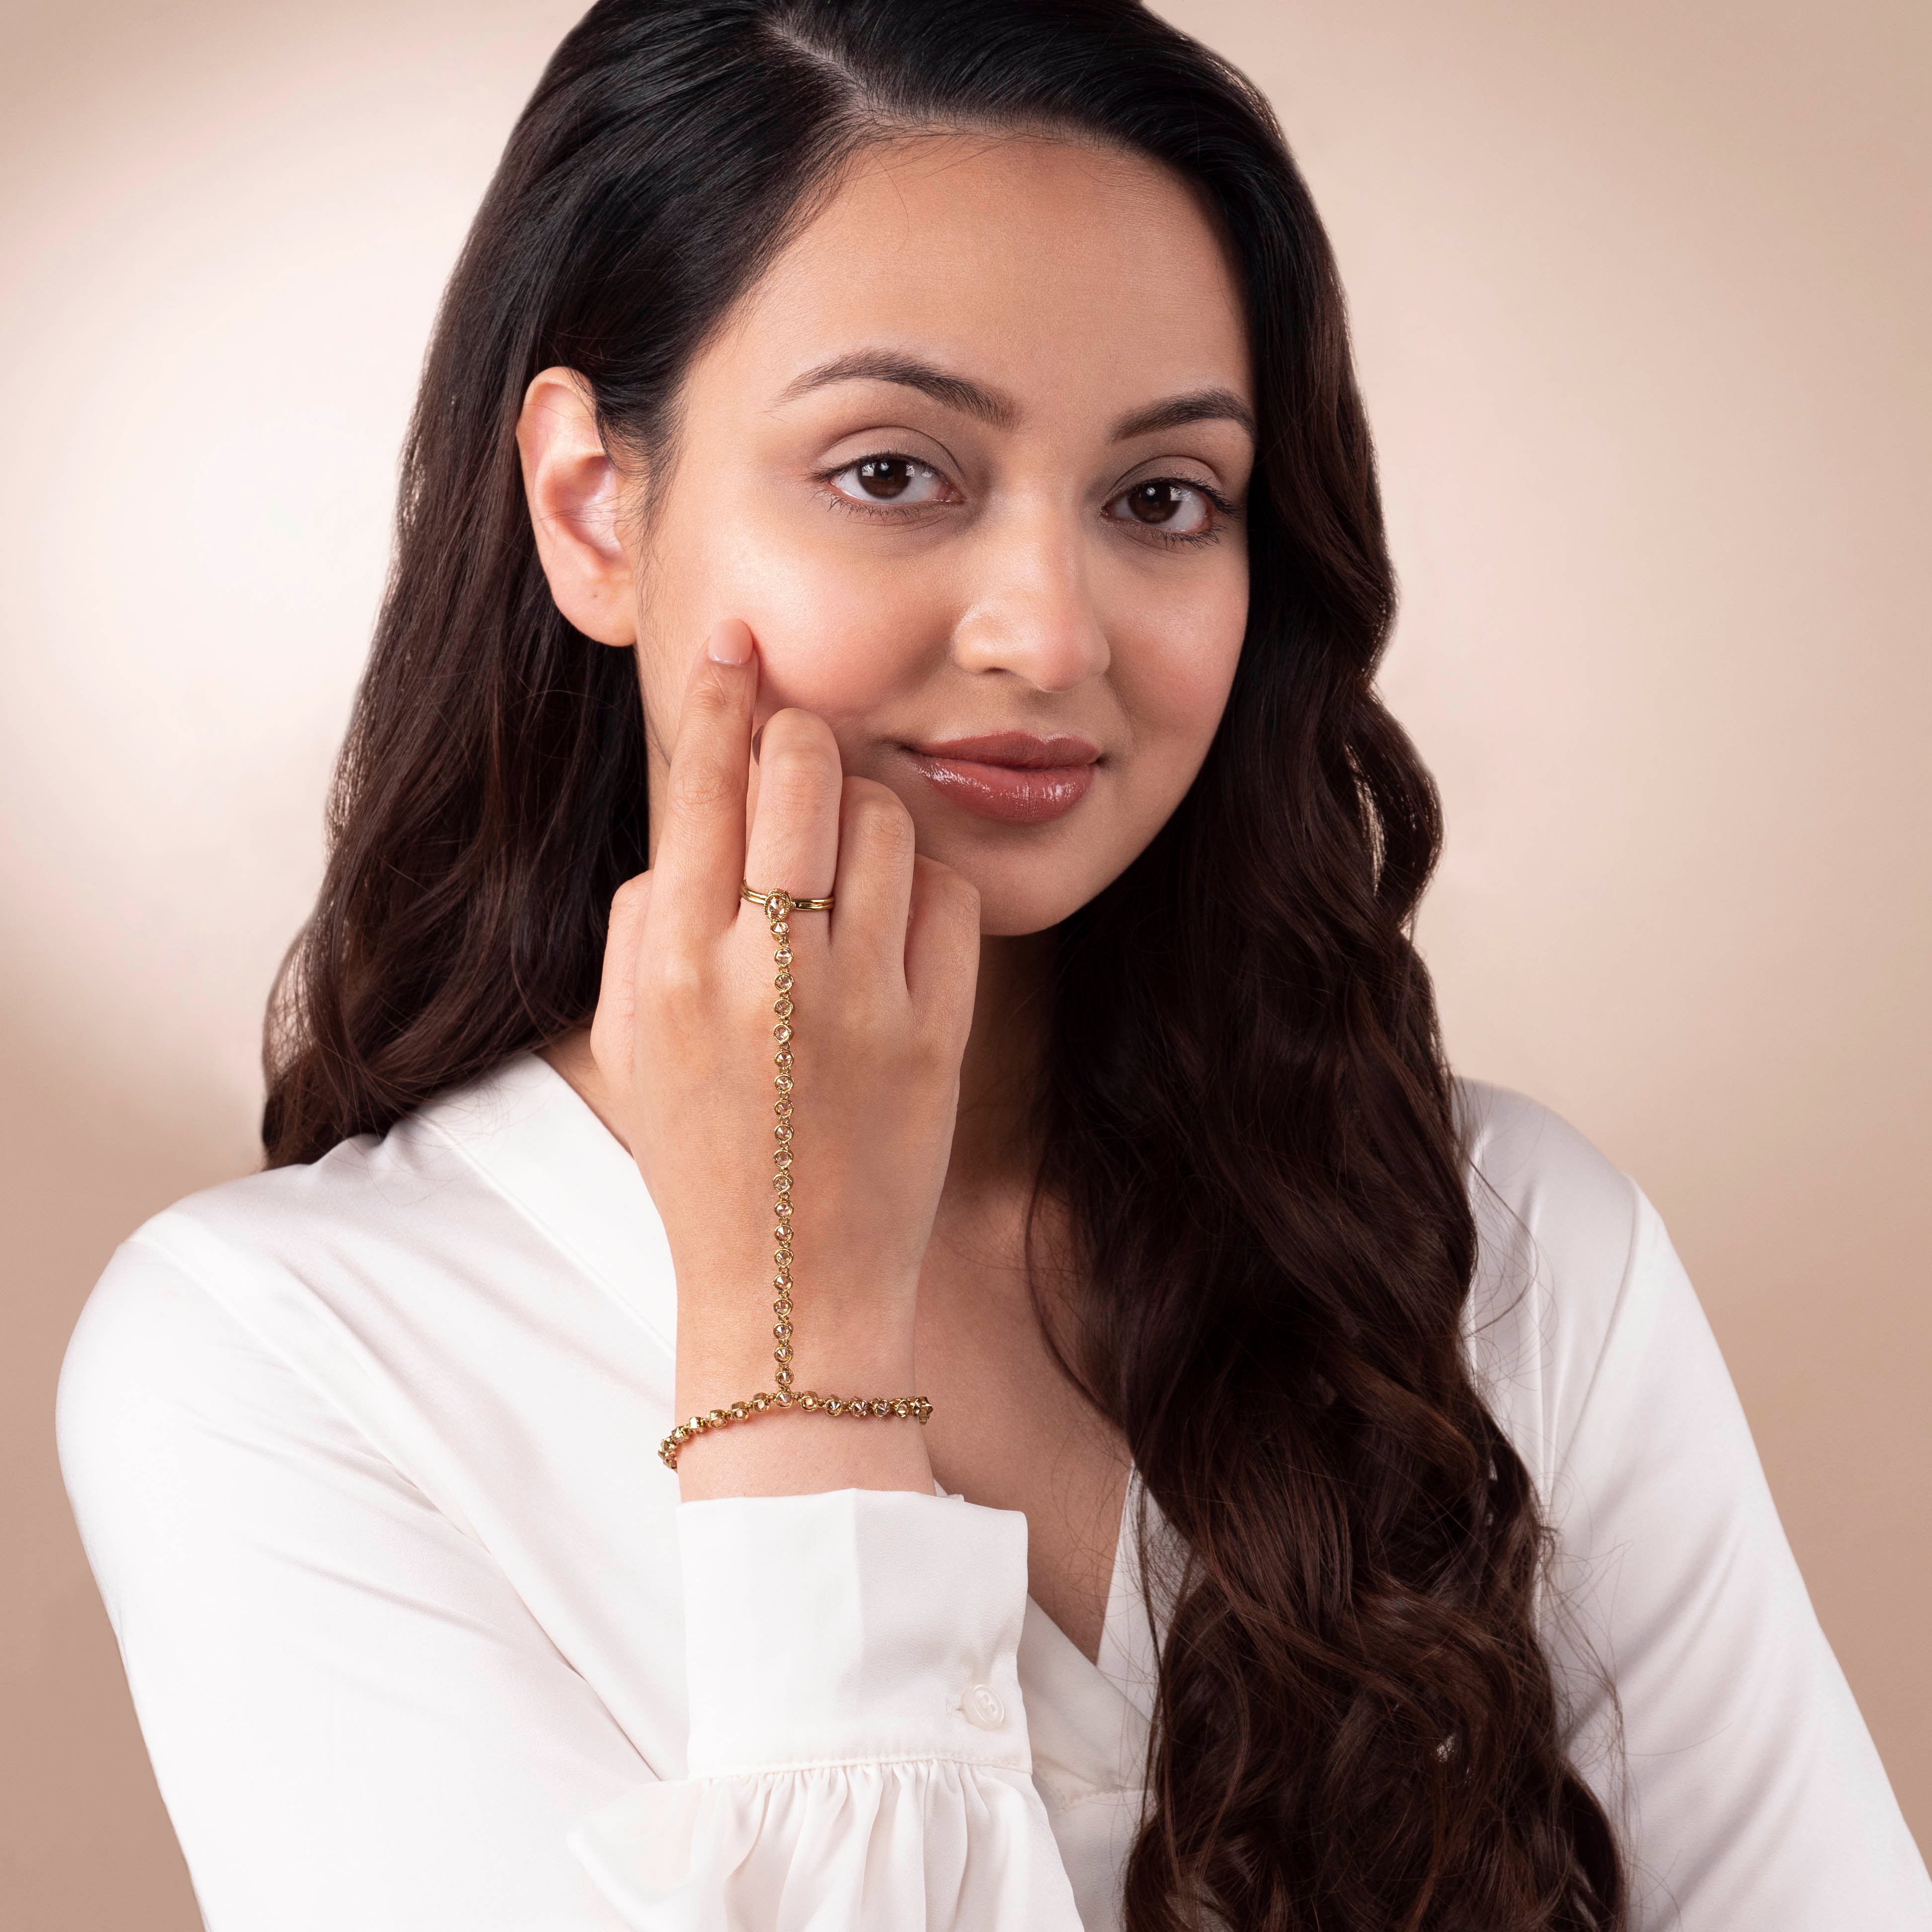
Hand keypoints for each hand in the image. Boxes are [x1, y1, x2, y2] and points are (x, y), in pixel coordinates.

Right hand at [590, 620, 980, 1497]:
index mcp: (674, 965)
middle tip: (799, 745)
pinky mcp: (937, 1034)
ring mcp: (861, 1000)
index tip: (734, 637)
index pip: (697, 782)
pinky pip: (950, 900)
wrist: (789, 1296)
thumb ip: (645, 919)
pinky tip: (896, 926)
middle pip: (803, 771)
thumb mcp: (632, 1041)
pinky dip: (927, 890)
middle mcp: (767, 969)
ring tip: (845, 863)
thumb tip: (696, 822)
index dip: (717, 692)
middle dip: (802, 733)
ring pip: (890, 822)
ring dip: (870, 815)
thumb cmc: (699, 1161)